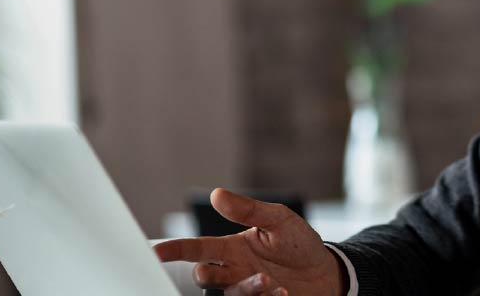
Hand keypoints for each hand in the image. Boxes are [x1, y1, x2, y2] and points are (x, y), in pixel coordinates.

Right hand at [154, 188, 345, 295]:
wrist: (326, 270)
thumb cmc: (297, 243)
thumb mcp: (278, 219)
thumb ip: (248, 210)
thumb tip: (217, 194)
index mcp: (231, 248)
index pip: (196, 249)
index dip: (173, 250)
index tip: (154, 252)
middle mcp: (234, 271)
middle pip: (205, 276)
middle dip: (204, 275)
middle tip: (213, 270)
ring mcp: (248, 289)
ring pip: (229, 293)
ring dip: (245, 288)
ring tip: (267, 280)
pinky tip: (283, 291)